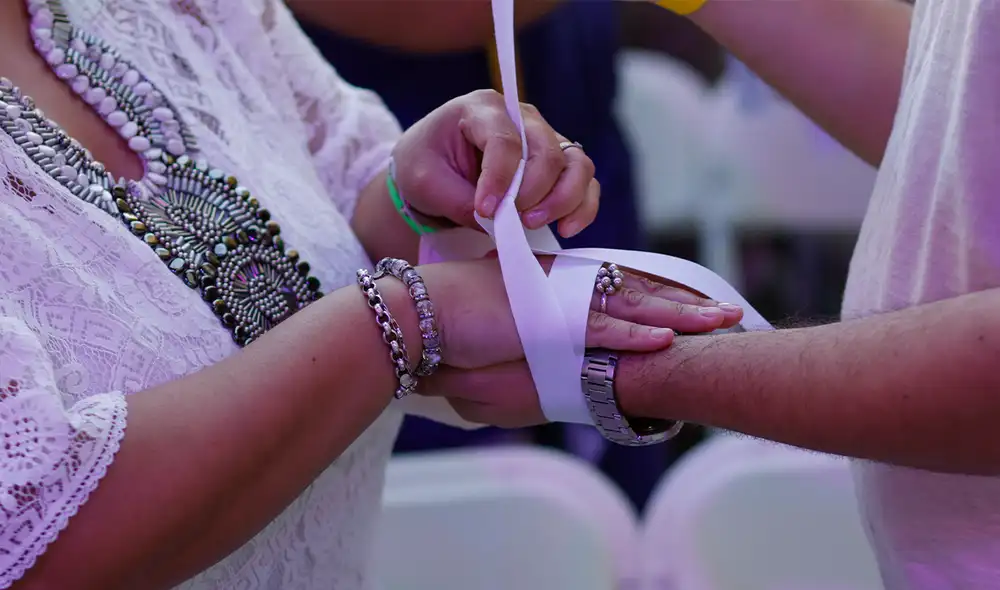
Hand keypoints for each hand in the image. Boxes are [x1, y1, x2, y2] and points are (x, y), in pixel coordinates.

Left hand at [391, 89, 598, 237]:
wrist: (430, 172)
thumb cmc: (424, 167)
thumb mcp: (425, 183)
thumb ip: (460, 201)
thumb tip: (499, 223)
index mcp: (482, 108)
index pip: (504, 139)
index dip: (500, 178)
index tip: (485, 210)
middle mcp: (521, 117)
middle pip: (548, 150)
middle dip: (535, 190)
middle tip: (514, 220)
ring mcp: (544, 140)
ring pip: (576, 164)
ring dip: (564, 199)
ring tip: (534, 224)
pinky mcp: (557, 166)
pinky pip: (585, 183)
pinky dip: (582, 207)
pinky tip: (565, 229)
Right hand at [414, 258, 742, 425]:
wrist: (423, 310)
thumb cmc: (454, 316)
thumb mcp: (503, 321)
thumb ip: (532, 329)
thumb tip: (549, 347)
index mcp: (557, 283)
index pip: (619, 287)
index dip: (657, 295)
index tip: (688, 303)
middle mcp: (566, 286)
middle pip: (638, 293)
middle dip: (684, 304)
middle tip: (725, 312)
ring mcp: (559, 302)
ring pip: (631, 308)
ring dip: (676, 317)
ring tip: (717, 323)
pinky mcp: (546, 322)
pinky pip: (599, 330)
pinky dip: (633, 336)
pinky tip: (664, 340)